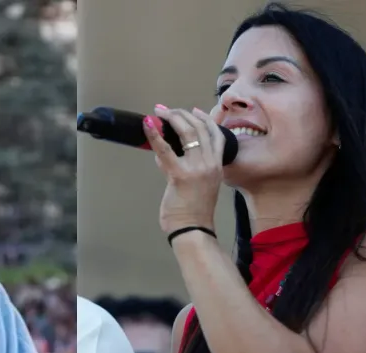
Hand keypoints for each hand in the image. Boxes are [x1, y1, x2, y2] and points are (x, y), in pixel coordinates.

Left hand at [142, 105, 226, 234]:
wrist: (193, 229)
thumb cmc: (194, 211)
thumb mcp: (199, 184)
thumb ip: (186, 166)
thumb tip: (166, 151)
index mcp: (217, 165)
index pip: (216, 133)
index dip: (204, 118)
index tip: (193, 110)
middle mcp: (211, 163)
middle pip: (200, 128)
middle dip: (182, 114)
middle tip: (166, 110)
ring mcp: (197, 168)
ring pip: (187, 132)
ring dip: (172, 118)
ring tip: (159, 112)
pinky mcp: (179, 175)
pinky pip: (165, 150)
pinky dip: (154, 134)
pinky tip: (147, 124)